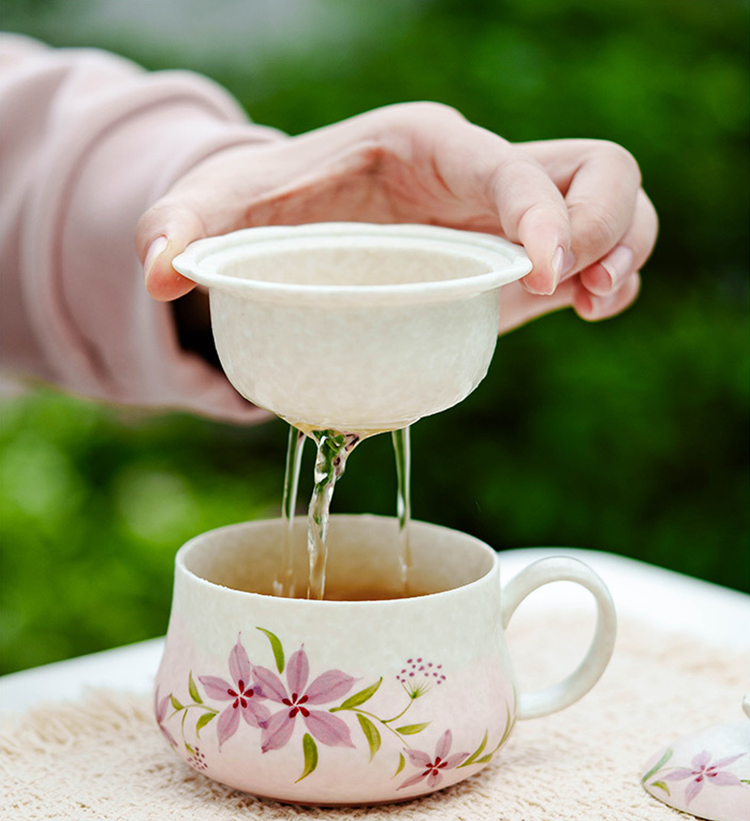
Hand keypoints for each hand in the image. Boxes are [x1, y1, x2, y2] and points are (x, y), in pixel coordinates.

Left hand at [136, 102, 656, 332]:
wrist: (308, 215)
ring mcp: (511, 211)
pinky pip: (598, 250)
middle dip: (605, 231)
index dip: (544, 215)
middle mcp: (483, 172)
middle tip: (575, 295)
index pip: (513, 167)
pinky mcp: (521, 252)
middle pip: (598, 170)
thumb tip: (158, 272)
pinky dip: (610, 278)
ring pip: (618, 203)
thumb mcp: (232, 204)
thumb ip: (186, 224)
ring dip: (624, 254)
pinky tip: (586, 310)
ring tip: (591, 306)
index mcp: (429, 146)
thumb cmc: (280, 202)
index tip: (535, 280)